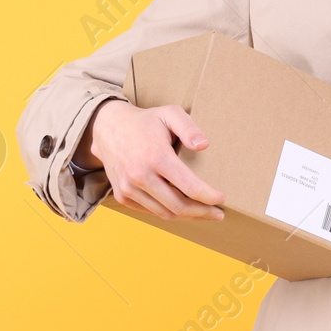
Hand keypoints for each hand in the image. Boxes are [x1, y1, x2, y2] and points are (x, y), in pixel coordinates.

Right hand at [85, 99, 226, 220]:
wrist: (108, 128)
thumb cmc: (145, 121)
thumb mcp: (170, 114)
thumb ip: (189, 128)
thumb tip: (204, 145)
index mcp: (156, 157)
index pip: (189, 186)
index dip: (209, 196)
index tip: (222, 199)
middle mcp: (140, 176)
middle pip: (178, 206)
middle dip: (202, 212)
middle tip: (219, 214)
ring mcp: (128, 189)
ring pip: (164, 213)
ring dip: (187, 216)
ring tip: (205, 213)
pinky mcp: (122, 196)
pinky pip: (150, 211)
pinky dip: (169, 212)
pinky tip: (183, 209)